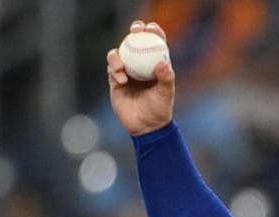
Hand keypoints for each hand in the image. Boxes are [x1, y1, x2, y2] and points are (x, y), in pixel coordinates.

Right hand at [107, 21, 174, 135]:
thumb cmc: (160, 110)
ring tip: (121, 67)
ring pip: (118, 54)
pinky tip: (121, 80)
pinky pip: (111, 70)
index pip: (154, 43)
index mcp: (155, 65)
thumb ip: (166, 78)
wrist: (145, 127)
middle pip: (135, 42)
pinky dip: (114, 71)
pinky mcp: (115, 81)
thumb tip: (162, 63)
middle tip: (134, 31)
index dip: (153, 32)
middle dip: (134, 32)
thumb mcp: (166, 94)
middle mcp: (140, 65)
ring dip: (118, 56)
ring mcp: (126, 72)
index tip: (151, 28)